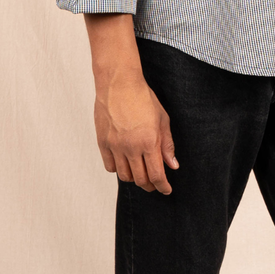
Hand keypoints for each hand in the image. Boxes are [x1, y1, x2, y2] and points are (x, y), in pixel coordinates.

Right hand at [93, 72, 178, 193]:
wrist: (119, 83)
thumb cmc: (143, 97)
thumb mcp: (162, 119)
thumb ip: (167, 144)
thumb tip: (172, 165)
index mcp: (149, 141)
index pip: (156, 175)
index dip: (162, 186)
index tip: (166, 190)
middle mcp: (131, 147)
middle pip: (140, 179)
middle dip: (150, 185)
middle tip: (155, 183)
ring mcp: (115, 146)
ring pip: (125, 176)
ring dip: (134, 178)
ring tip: (140, 173)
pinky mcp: (102, 143)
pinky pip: (110, 167)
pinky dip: (118, 169)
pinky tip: (125, 163)